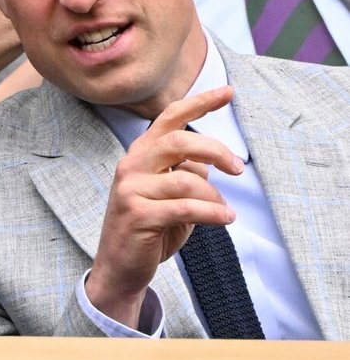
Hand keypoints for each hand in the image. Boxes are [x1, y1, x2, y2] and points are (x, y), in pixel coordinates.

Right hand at [85, 86, 243, 327]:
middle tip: (238, 169)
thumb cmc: (150, 229)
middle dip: (215, 150)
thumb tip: (208, 162)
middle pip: (178, 140)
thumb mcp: (171, 196)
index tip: (228, 92)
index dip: (199, 103)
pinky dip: (212, 213)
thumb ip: (185, 172)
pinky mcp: (138, 214)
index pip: (169, 118)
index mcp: (141, 155)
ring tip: (224, 211)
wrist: (121, 267)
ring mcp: (131, 190)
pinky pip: (186, 208)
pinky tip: (224, 219)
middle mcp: (132, 166)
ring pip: (186, 179)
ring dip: (214, 196)